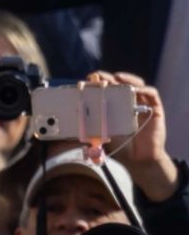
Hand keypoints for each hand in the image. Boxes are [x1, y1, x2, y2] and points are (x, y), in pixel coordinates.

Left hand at [88, 71, 176, 200]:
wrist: (140, 159)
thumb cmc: (122, 147)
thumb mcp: (102, 139)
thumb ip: (92, 137)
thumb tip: (78, 135)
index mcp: (117, 107)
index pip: (108, 90)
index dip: (99, 85)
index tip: (86, 81)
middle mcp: (130, 102)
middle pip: (120, 85)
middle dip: (108, 79)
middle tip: (96, 76)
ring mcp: (143, 104)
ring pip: (136, 85)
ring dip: (126, 79)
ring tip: (114, 77)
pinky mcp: (155, 109)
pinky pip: (151, 94)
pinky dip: (143, 89)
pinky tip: (133, 88)